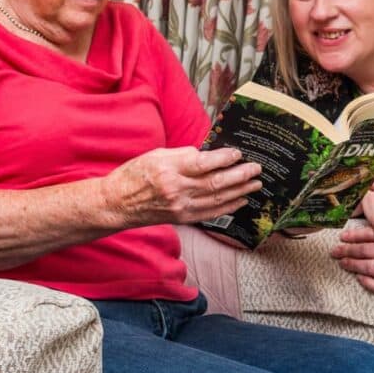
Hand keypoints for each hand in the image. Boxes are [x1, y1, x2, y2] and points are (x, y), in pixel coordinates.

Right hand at [105, 146, 261, 227]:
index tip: (238, 153)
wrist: (117, 203)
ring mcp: (180, 206)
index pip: (203, 164)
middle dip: (240, 175)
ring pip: (217, 199)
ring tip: (255, 183)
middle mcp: (176, 189)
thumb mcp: (157, 155)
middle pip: (215, 183)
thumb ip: (183, 155)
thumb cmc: (135, 175)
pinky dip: (229, 207)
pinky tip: (241, 200)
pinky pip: (211, 213)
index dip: (224, 159)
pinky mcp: (183, 218)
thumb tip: (209, 155)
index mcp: (169, 169)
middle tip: (256, 169)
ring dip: (240, 191)